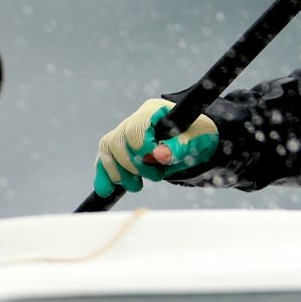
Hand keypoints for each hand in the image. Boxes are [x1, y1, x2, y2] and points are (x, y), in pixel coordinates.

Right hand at [94, 99, 219, 197]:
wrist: (195, 141)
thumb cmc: (197, 135)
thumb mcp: (196, 140)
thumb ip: (180, 147)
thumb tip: (159, 155)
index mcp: (153, 110)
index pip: (135, 129)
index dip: (143, 149)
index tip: (159, 162)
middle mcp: (134, 119)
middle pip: (118, 141)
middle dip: (134, 165)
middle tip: (157, 176)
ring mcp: (123, 133)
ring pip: (108, 150)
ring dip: (119, 173)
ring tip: (137, 186)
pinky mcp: (119, 149)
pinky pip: (104, 160)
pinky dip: (104, 175)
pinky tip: (107, 191)